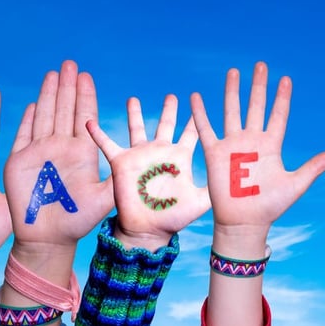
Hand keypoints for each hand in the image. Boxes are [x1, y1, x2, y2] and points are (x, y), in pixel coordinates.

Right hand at [3, 60, 112, 249]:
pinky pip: (23, 134)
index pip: (83, 116)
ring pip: (45, 116)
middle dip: (67, 86)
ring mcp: (39, 152)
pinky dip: (28, 118)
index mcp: (81, 152)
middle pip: (64, 109)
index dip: (85, 95)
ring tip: (54, 73)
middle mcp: (60, 147)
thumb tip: (134, 162)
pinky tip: (34, 103)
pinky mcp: (19, 161)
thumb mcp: (103, 199)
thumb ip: (115, 179)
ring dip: (49, 94)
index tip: (87, 75)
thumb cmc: (77, 221)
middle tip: (71, 63)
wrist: (47, 238)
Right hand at [86, 95, 209, 249]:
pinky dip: (98, 133)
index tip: (199, 101)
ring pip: (137, 128)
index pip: (190, 133)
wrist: (148, 229)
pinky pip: (107, 144)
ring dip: (134, 114)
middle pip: (165, 124)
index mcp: (180, 158)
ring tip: (133, 99)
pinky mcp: (122, 163)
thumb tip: (234, 178)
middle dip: (169, 110)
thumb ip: (214, 187)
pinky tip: (90, 122)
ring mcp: (140, 156)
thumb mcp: (200, 202)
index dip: (194, 119)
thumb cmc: (174, 218)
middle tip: (172, 96)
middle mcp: (160, 152)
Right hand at [191, 62, 324, 240]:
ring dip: (232, 91)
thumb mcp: (295, 185)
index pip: (277, 115)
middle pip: (255, 106)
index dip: (281, 98)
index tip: (285, 79)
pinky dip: (200, 113)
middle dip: (257, 86)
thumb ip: (312, 167)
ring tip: (233, 71)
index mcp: (271, 146)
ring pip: (231, 111)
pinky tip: (195, 97)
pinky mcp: (214, 153)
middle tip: (260, 65)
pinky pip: (205, 129)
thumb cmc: (270, 207)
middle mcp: (251, 141)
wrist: (244, 222)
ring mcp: (232, 145)